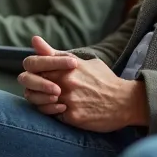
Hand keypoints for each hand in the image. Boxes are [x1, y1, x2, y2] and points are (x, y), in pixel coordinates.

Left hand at [19, 36, 146, 131]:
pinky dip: (55, 113)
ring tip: (56, 101)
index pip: (33, 65)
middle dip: (34, 87)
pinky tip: (66, 110)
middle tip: (45, 90)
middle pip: (31, 84)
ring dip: (43, 102)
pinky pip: (52, 116)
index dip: (32, 71)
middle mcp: (66, 82)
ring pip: (39, 102)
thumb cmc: (104, 80)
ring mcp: (69, 100)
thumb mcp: (83, 62)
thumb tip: (34, 39)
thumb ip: (56, 54)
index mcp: (67, 67)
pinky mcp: (73, 117)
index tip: (40, 75)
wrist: (125, 101)